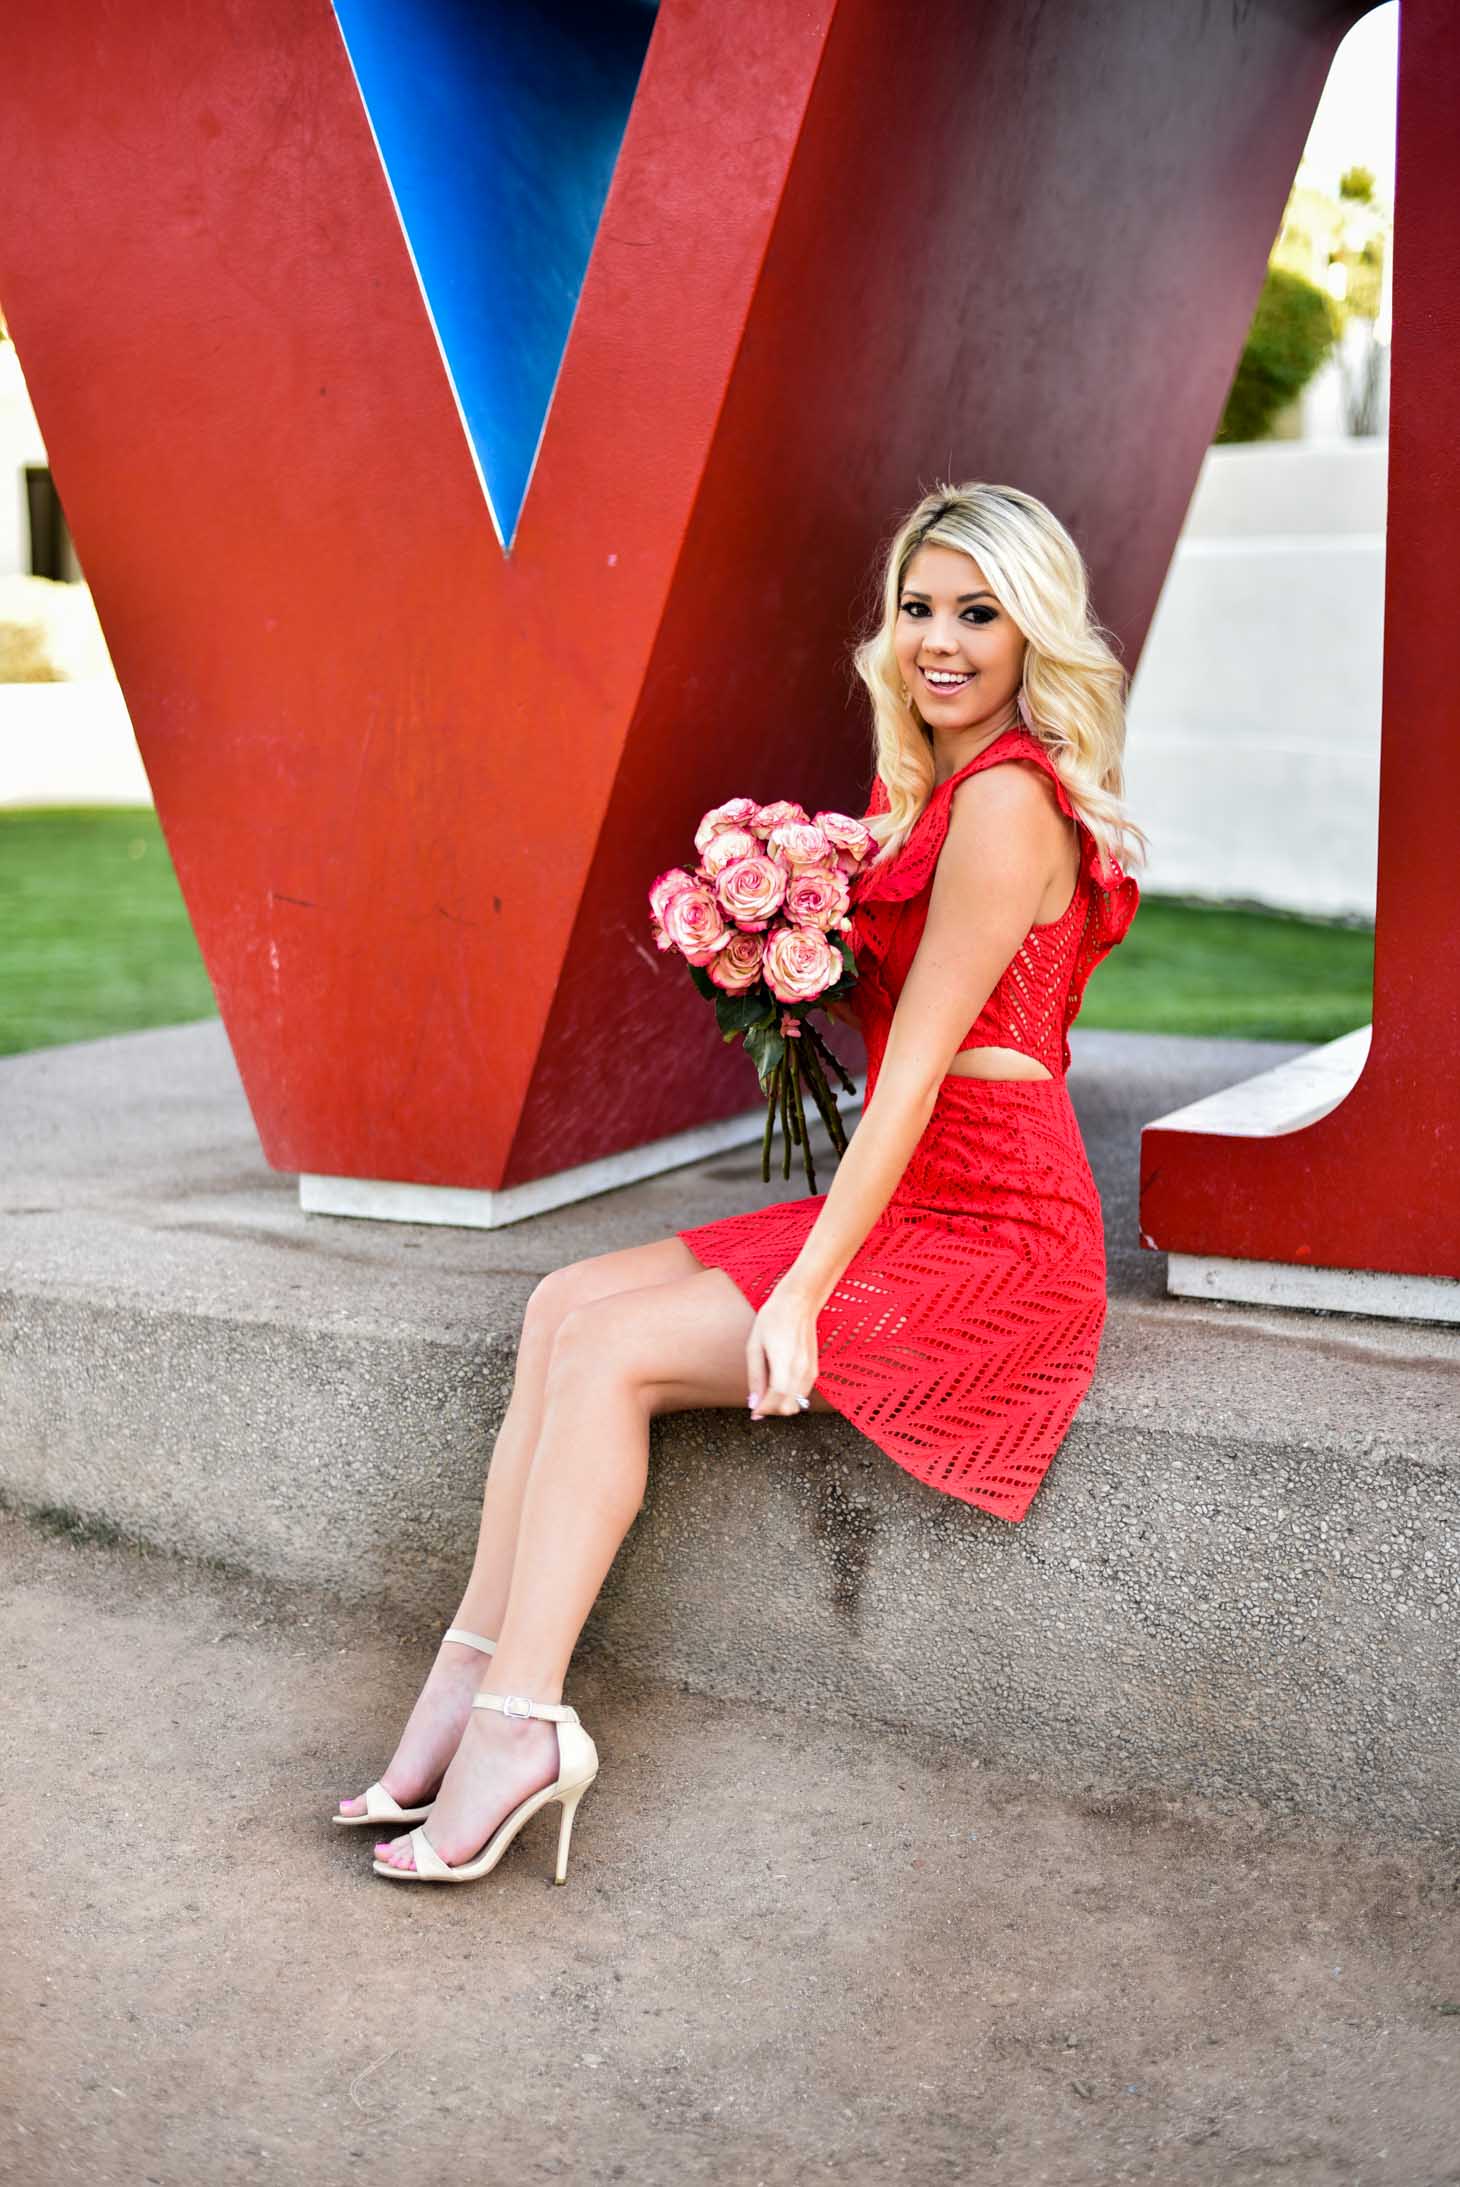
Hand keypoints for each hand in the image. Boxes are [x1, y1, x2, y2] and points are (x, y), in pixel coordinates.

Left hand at [746, 1276, 820, 1419]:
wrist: (798, 1301)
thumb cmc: (773, 1319)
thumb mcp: (755, 1346)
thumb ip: (755, 1377)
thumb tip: (753, 1403)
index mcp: (785, 1365)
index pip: (776, 1402)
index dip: (763, 1409)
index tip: (753, 1411)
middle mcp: (802, 1371)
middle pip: (789, 1408)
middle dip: (773, 1409)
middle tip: (759, 1401)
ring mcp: (811, 1370)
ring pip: (799, 1404)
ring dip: (783, 1404)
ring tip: (768, 1392)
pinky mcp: (815, 1368)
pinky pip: (804, 1394)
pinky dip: (792, 1396)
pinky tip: (780, 1384)